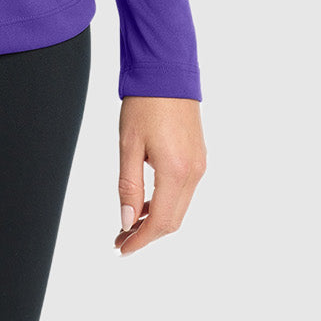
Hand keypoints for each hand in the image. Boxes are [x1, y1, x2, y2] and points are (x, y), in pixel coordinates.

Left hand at [114, 96, 205, 256]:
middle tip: (120, 239)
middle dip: (147, 234)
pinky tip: (145, 202)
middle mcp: (194, 172)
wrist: (167, 71)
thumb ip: (129, 186)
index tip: (122, 249)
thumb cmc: (144, 104)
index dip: (141, 240)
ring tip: (128, 224)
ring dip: (155, 219)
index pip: (161, 222)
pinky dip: (165, 202)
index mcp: (176, 171)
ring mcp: (199, 165)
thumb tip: (128, 222)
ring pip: (179, 207)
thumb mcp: (129, 145)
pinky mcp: (198, 157)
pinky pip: (183, 191)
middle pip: (173, 220)